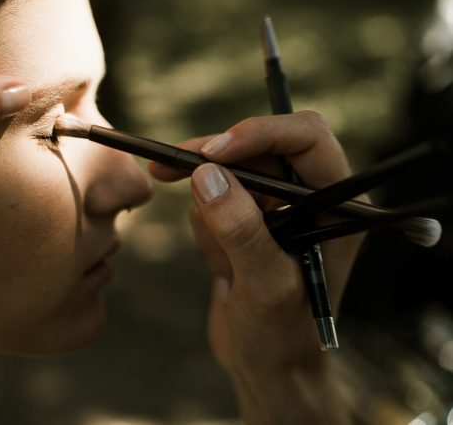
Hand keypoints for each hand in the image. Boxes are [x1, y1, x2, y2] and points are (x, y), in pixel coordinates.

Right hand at [150, 112, 360, 423]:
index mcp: (338, 205)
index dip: (258, 134)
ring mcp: (279, 209)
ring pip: (227, 177)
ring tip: (226, 268)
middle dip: (214, 164)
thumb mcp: (265, 287)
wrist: (266, 366)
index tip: (210, 151)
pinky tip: (223, 270)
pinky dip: (205, 231)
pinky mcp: (249, 221)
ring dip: (212, 218)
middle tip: (165, 170)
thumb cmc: (282, 335)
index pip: (305, 139)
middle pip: (258, 149)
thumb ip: (241, 231)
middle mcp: (312, 198)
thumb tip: (207, 175)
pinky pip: (211, 201)